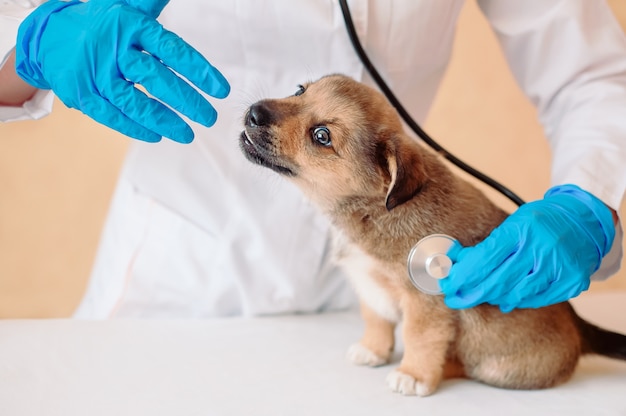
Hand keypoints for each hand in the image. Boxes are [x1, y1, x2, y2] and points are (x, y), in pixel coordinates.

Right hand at [15, 0, 229, 142]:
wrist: (49, 36)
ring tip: (188, 134)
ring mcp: (97, 74)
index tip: (220, 89)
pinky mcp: (83, 94)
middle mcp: (114, 49)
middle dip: (186, 101)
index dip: (199, 70)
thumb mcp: (129, 9)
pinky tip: (157, 136)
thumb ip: (154, 4)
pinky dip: (135, 128)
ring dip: (164, 120)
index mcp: (131, 26)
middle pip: (155, 78)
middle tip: (209, 117)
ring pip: (134, 102)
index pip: (172, 49)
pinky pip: (112, 116)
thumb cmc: (101, 25)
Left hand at [439, 184, 615, 311]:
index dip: (462, 276)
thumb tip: (454, 261)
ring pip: (515, 294)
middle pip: (497, 281)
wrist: (582, 221)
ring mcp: (558, 267)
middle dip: (470, 293)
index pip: (484, 259)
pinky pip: (536, 299)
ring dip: (492, 297)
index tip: (448, 285)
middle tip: (455, 298)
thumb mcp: (510, 224)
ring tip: (479, 296)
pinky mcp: (571, 282)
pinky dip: (516, 301)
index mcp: (521, 229)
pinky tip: (504, 300)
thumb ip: (485, 245)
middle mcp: (541, 247)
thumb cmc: (539, 222)